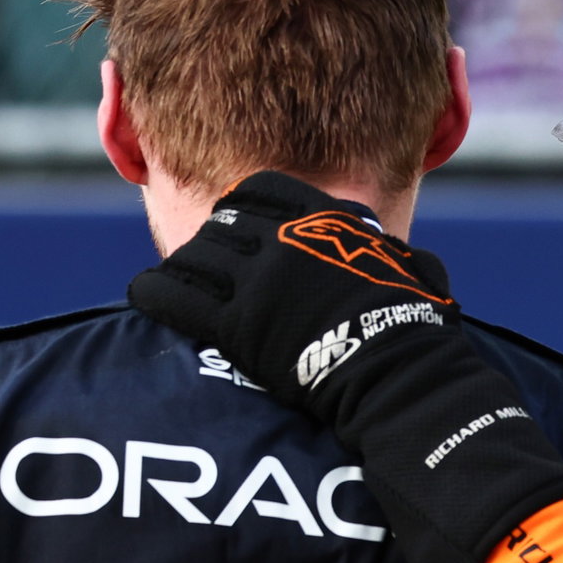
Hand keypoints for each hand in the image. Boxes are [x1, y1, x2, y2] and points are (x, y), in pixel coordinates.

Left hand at [129, 172, 562, 562]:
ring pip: (193, 256)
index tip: (237, 222)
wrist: (396, 371)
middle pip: (222, 224)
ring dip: (182, 267)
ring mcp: (255, 277)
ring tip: (171, 280)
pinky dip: (156, 292)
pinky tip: (145, 294)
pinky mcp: (233, 321)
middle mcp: (283, 238)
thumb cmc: (417, 327)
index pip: (263, 191)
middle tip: (204, 262)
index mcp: (324, 219)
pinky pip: (176, 296)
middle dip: (210, 241)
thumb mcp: (413, 269)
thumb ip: (388, 253)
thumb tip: (400, 255)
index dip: (243, 207)